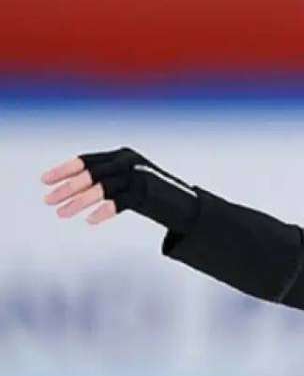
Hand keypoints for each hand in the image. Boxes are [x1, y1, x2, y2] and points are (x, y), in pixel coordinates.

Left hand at [41, 147, 200, 230]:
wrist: (187, 205)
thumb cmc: (153, 195)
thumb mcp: (129, 181)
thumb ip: (107, 179)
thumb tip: (74, 187)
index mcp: (122, 155)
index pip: (87, 160)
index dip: (64, 170)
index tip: (44, 181)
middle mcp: (129, 162)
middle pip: (91, 174)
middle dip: (67, 187)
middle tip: (47, 201)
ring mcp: (139, 176)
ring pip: (102, 188)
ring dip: (78, 202)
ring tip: (61, 214)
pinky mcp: (148, 193)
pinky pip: (119, 202)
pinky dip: (103, 210)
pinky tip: (90, 220)